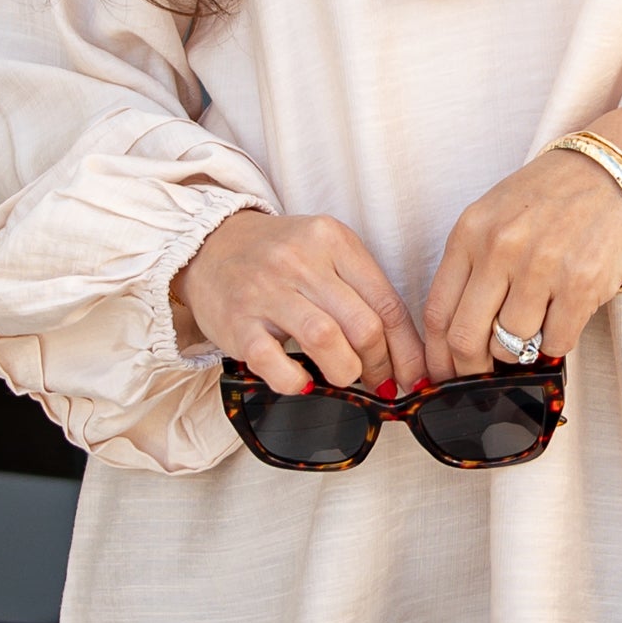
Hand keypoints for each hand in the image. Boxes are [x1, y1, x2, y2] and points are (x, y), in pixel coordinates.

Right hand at [173, 211, 428, 396]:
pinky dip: (296, 381)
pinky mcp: (237, 323)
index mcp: (333, 240)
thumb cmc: (277, 257)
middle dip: (379, 364)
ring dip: (345, 372)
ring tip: (343, 377)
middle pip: (363, 325)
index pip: (387, 302)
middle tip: (378, 381)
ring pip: (326, 340)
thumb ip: (361, 293)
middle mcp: (301, 260)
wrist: (208, 245)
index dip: (407, 349)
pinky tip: (302, 382)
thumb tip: (403, 355)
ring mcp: (266, 291)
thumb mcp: (324, 254)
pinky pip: (275, 362)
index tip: (413, 375)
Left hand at [421, 103, 621, 380]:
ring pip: (512, 346)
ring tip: (535, 326)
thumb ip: (471, 269)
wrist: (615, 170)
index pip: (437, 313)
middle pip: (467, 338)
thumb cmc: (551, 198)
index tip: (445, 374)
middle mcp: (501, 249)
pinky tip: (563, 318)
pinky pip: (556, 343)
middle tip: (484, 374)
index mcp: (471, 232)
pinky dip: (557, 342)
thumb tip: (455, 340)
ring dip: (521, 350)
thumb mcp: (495, 218)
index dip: (439, 356)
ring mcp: (541, 267)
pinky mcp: (581, 284)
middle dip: (473, 368)